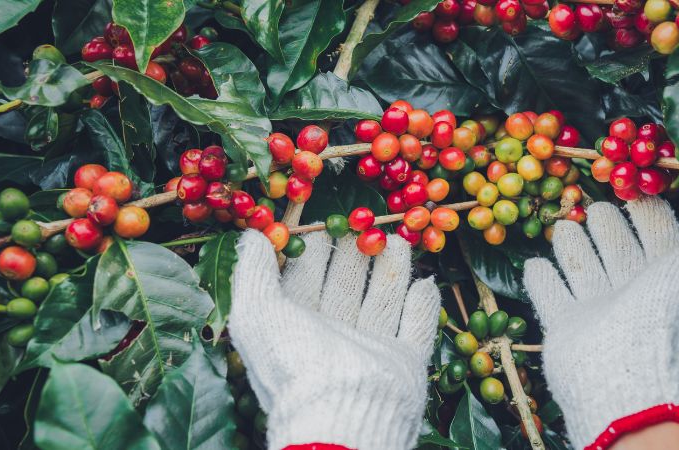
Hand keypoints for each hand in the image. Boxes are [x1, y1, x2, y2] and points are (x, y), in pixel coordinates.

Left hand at [229, 230, 440, 449]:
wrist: (339, 414)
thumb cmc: (294, 363)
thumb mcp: (258, 313)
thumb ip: (252, 273)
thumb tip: (250, 236)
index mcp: (296, 325)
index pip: (307, 279)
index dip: (315, 251)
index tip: (326, 222)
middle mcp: (333, 336)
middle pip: (348, 286)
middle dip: (357, 255)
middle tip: (367, 227)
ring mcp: (371, 350)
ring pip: (383, 301)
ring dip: (392, 271)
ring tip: (398, 242)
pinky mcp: (404, 363)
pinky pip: (418, 329)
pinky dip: (423, 307)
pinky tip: (428, 282)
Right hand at [523, 197, 678, 447]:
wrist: (622, 376)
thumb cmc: (666, 316)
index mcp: (673, 283)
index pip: (661, 241)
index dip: (651, 216)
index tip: (637, 191)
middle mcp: (637, 298)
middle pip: (620, 253)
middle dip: (609, 228)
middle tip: (597, 208)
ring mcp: (599, 315)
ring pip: (584, 270)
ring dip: (574, 247)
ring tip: (564, 226)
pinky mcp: (566, 328)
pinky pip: (550, 297)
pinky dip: (542, 280)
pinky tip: (536, 264)